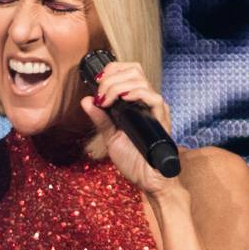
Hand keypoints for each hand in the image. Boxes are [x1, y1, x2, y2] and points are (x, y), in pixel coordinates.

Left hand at [79, 61, 184, 196]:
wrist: (148, 179)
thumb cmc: (134, 160)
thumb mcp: (110, 136)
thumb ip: (100, 119)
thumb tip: (86, 100)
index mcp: (135, 102)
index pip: (128, 71)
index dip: (112, 70)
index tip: (97, 84)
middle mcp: (146, 101)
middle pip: (133, 70)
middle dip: (111, 77)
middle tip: (100, 95)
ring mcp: (155, 109)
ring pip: (140, 80)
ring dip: (118, 85)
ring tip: (107, 101)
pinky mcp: (161, 119)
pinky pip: (154, 98)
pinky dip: (137, 93)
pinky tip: (124, 99)